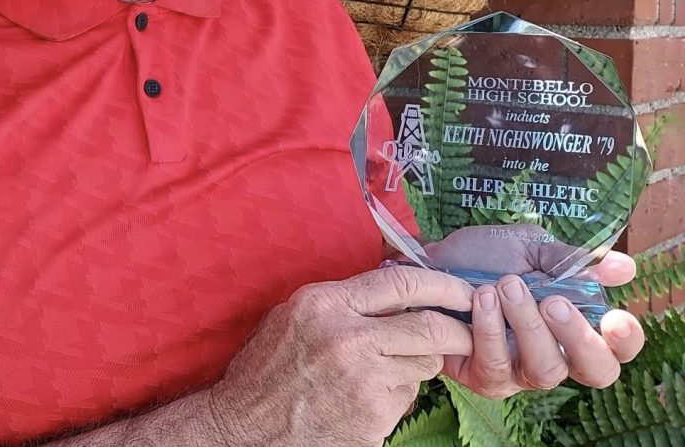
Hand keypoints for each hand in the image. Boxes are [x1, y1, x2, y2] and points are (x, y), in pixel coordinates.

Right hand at [208, 265, 474, 446]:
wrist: (244, 427)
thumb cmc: (266, 369)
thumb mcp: (293, 315)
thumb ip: (341, 300)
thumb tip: (393, 286)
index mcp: (325, 304)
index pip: (402, 283)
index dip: (443, 284)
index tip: (464, 290)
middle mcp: (347, 337)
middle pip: (430, 326)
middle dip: (457, 329)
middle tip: (467, 331)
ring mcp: (363, 381)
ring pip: (424, 364)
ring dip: (421, 363)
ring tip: (390, 366)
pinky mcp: (373, 418)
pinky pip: (407, 397)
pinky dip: (399, 394)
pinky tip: (369, 396)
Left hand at [427, 229, 643, 396]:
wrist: (433, 258)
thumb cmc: (487, 256)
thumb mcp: (531, 248)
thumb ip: (574, 261)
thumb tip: (626, 267)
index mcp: (575, 325)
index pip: (616, 349)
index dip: (624, 342)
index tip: (616, 319)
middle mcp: (554, 355)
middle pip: (593, 371)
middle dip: (578, 337)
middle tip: (552, 301)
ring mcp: (520, 371)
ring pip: (544, 371)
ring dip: (527, 326)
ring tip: (506, 285)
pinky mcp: (483, 377)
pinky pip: (496, 368)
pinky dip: (490, 331)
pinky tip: (481, 299)